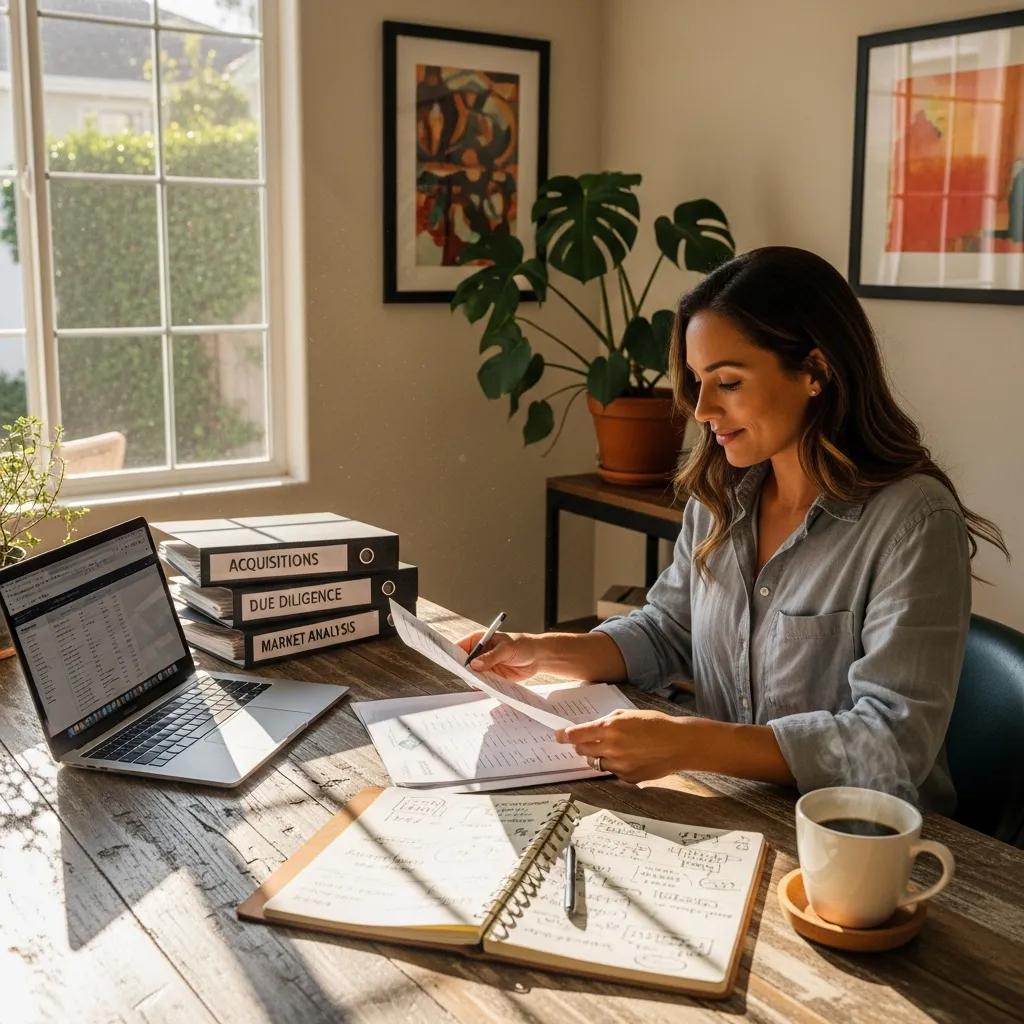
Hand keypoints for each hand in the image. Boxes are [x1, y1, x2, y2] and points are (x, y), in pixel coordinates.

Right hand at [456, 631, 547, 681]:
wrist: (536, 657)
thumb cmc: (521, 645)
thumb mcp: (506, 649)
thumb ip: (490, 657)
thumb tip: (474, 664)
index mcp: (478, 640)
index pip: (459, 646)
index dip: (453, 654)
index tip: (451, 662)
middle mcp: (478, 654)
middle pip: (463, 663)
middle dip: (463, 670)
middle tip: (465, 676)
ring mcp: (484, 666)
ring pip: (472, 675)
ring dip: (473, 680)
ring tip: (478, 682)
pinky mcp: (491, 677)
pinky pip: (482, 683)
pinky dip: (482, 686)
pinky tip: (485, 687)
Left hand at [554, 709, 688, 782]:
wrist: (679, 744)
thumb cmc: (655, 724)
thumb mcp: (628, 714)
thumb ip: (607, 722)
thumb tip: (591, 728)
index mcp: (610, 728)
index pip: (578, 735)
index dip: (565, 736)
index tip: (558, 736)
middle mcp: (612, 748)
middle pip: (583, 751)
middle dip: (581, 746)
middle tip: (584, 742)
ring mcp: (619, 765)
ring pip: (596, 763)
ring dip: (598, 756)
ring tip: (612, 748)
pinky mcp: (627, 777)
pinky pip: (612, 772)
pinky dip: (614, 765)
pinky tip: (628, 757)